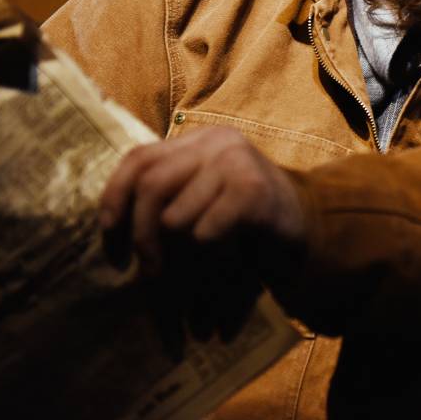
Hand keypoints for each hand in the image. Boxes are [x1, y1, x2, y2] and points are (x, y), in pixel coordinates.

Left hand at [98, 127, 306, 340]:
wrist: (312, 228)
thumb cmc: (250, 223)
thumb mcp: (205, 198)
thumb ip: (168, 196)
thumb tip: (108, 227)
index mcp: (199, 140)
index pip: (138, 159)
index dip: (114, 200)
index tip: (112, 242)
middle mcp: (217, 142)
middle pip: (151, 186)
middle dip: (141, 238)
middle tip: (149, 274)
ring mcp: (238, 162)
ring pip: (175, 217)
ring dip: (179, 258)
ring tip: (190, 279)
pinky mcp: (254, 191)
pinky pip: (206, 233)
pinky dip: (208, 258)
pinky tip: (225, 265)